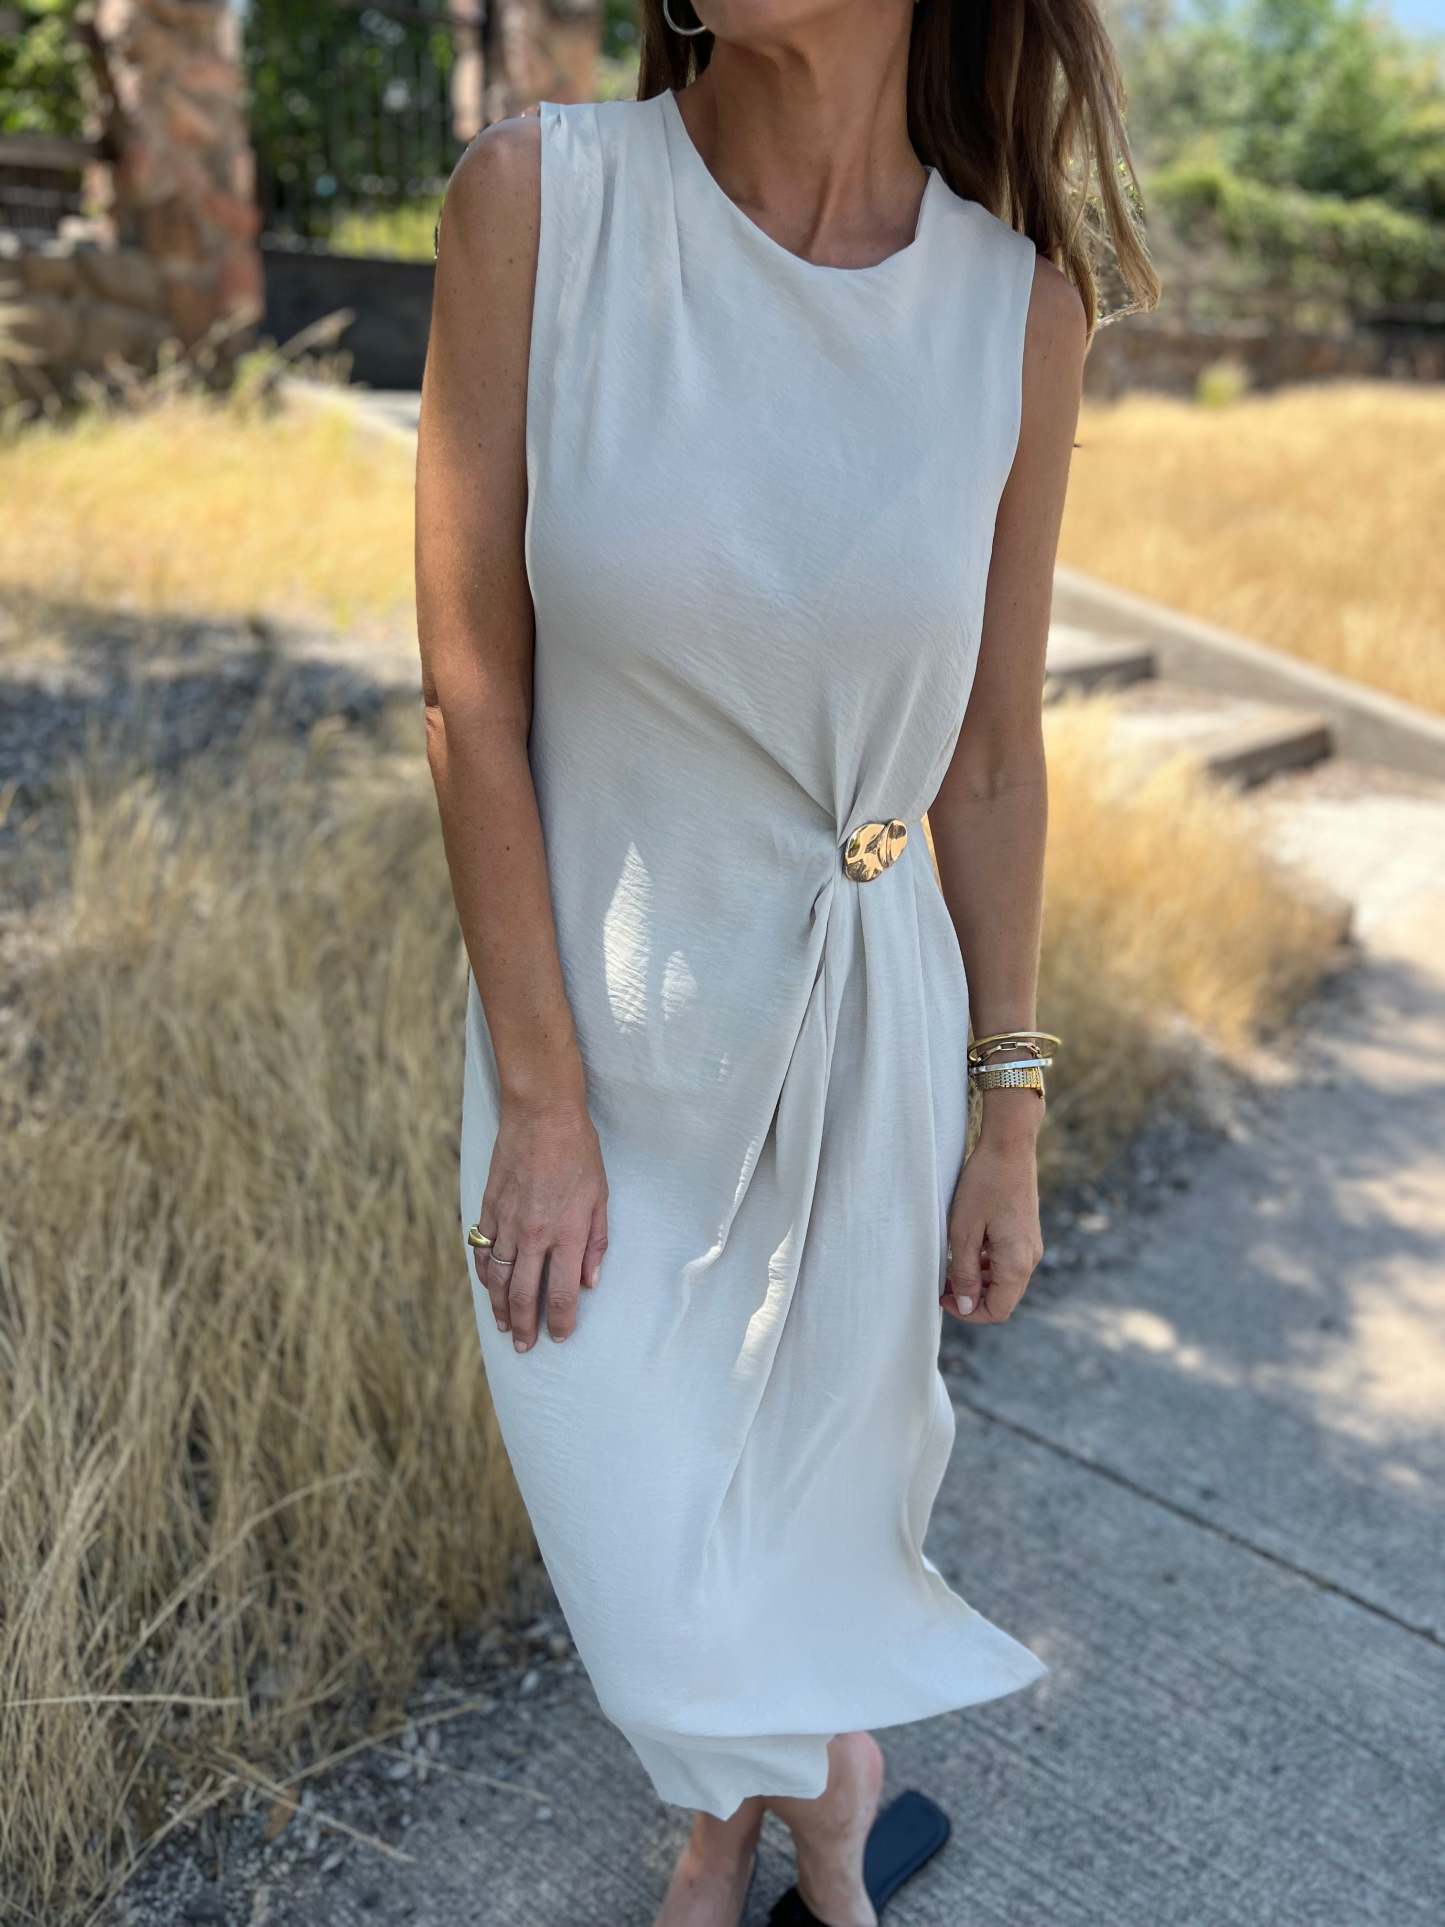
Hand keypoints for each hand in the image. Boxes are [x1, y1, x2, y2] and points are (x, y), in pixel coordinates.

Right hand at [472, 1098, 608, 1351]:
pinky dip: (486, 1275)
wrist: (541, 1115)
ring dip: (502, 1308)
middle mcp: (534, 1235)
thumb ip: (595, 1242)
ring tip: (506, 1327)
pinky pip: (483, 1251)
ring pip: (500, 1279)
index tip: (561, 1337)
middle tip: (526, 1346)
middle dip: (526, 1327)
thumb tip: (589, 1281)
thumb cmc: (579, 1152)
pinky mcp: (488, 1208)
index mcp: (566, 1234)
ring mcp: (507, 1223)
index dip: (561, 1321)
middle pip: (525, 1295)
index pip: (560, 1293)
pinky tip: (490, 1287)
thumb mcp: (601, 1196)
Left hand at [942, 1129, 1043, 1325]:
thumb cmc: (984, 1185)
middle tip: (942, 1282)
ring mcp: (1030, 1245)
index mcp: (1017, 1263)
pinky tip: (966, 1247)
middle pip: (1002, 1297)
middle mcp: (1030, 1258)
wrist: (1009, 1146)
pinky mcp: (1025, 1233)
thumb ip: (963, 1273)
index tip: (943, 1297)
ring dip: (977, 1280)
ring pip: (1004, 1280)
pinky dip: (986, 1264)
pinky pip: (1007, 1261)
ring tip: (950, 1263)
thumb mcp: (963, 1231)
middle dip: (972, 1297)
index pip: (998, 1310)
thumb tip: (965, 1306)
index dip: (969, 1312)